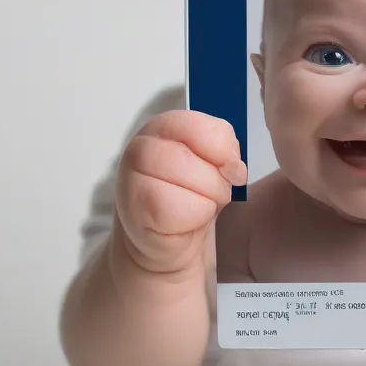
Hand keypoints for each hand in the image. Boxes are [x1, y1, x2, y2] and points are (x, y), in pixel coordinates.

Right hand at [115, 110, 246, 274]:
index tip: (230, 166)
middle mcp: (142, 146)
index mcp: (166, 127)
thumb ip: (225, 151)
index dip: (222, 146)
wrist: (170, 241)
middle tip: (213, 193)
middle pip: (189, 154)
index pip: (197, 124)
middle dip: (215, 180)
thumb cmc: (193, 197)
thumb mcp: (216, 165)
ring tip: (197, 207)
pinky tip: (184, 223)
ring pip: (185, 180)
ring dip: (206, 200)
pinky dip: (192, 219)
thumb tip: (233, 165)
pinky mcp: (135, 212)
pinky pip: (176, 210)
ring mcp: (132, 179)